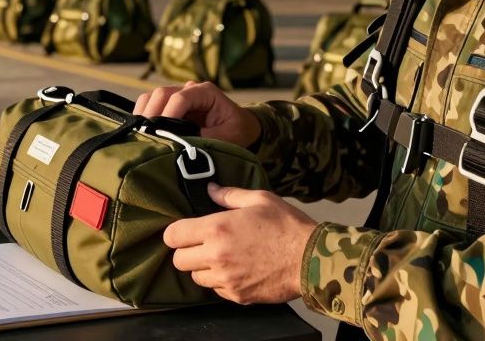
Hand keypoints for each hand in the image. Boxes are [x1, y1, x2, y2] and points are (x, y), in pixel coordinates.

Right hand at [133, 81, 260, 146]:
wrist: (240, 127)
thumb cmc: (236, 130)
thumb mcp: (229, 137)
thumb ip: (206, 139)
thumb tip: (181, 144)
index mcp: (206, 92)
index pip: (180, 98)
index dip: (168, 115)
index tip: (162, 135)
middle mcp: (189, 89)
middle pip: (161, 94)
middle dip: (152, 115)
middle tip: (148, 139)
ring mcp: (177, 96)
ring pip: (151, 98)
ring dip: (145, 116)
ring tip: (144, 137)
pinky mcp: (169, 106)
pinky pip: (149, 107)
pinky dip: (143, 119)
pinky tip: (144, 135)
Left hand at [164, 184, 317, 303]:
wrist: (311, 259)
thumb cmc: (287, 225)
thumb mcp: (260, 199)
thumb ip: (229, 195)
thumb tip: (210, 188)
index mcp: (217, 229)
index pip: (173, 235)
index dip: (175, 233)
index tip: (185, 231)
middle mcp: (216, 256)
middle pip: (178, 261)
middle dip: (187, 252)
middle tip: (203, 245)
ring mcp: (226, 279)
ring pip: (195, 278)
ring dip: (202, 268)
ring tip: (221, 258)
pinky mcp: (237, 295)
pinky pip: (216, 290)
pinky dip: (220, 282)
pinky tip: (236, 270)